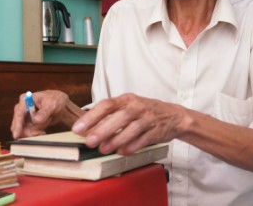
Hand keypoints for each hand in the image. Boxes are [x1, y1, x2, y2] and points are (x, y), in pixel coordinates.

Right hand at [10, 90, 69, 138]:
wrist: (60, 105)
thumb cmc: (55, 100)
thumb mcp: (51, 105)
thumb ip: (44, 112)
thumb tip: (36, 120)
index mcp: (25, 99)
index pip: (19, 114)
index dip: (17, 125)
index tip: (16, 135)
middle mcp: (22, 108)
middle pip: (18, 124)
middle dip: (28, 131)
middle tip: (39, 132)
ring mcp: (24, 116)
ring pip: (23, 130)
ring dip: (34, 132)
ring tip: (43, 129)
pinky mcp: (27, 123)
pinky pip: (28, 132)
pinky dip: (35, 133)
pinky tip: (42, 131)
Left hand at [72, 93, 187, 154]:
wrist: (174, 116)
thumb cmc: (145, 112)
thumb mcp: (128, 106)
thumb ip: (110, 115)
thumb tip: (87, 127)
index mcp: (127, 99)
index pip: (106, 105)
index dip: (91, 117)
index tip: (78, 128)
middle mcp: (137, 107)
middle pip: (119, 117)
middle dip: (102, 130)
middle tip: (89, 142)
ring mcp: (148, 118)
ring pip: (131, 129)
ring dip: (116, 140)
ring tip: (103, 149)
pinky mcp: (156, 131)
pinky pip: (143, 139)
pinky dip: (131, 146)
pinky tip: (122, 151)